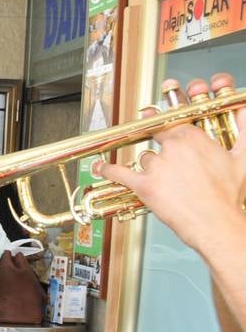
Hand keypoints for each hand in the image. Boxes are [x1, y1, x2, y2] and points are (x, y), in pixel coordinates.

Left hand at [94, 73, 245, 257]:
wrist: (216, 221)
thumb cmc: (228, 194)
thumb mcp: (242, 156)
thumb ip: (244, 126)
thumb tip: (244, 109)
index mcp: (192, 137)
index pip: (170, 122)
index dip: (162, 122)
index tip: (154, 116)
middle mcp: (172, 148)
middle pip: (156, 140)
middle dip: (158, 145)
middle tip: (157, 149)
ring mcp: (157, 166)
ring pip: (145, 160)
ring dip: (151, 169)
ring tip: (168, 184)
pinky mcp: (145, 186)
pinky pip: (120, 173)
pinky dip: (107, 170)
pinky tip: (100, 167)